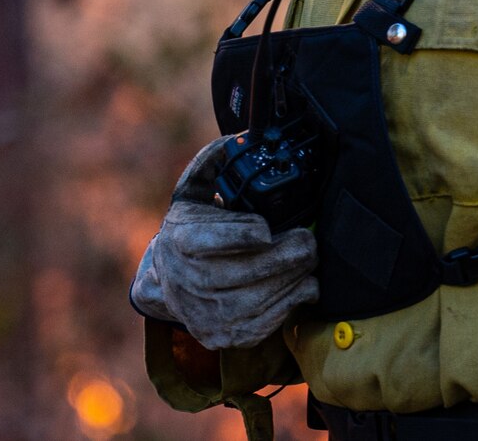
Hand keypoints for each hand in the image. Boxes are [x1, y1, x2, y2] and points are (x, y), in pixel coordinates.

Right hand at [129, 137, 318, 349]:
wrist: (167, 281)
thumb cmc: (190, 229)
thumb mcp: (192, 190)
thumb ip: (213, 162)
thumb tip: (239, 141)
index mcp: (180, 240)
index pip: (209, 241)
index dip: (242, 235)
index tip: (267, 228)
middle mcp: (187, 281)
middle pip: (240, 273)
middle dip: (282, 258)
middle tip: (309, 242)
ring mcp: (204, 314)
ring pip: (255, 301)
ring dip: (291, 280)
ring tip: (310, 260)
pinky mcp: (222, 336)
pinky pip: (262, 324)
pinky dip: (288, 304)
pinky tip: (303, 285)